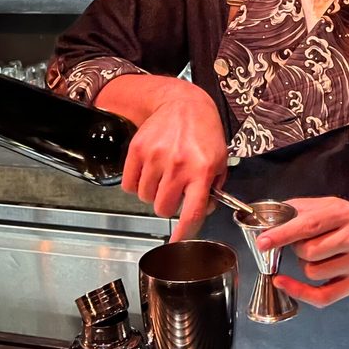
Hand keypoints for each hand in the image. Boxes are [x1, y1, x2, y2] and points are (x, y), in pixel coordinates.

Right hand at [118, 80, 228, 241]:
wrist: (184, 103)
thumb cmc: (204, 132)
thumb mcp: (220, 160)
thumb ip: (213, 190)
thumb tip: (201, 213)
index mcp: (202, 170)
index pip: (191, 213)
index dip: (183, 234)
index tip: (177, 244)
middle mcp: (178, 165)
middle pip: (162, 208)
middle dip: (168, 205)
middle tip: (174, 190)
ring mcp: (155, 157)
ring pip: (144, 197)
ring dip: (152, 193)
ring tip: (163, 175)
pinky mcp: (138, 150)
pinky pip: (129, 184)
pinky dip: (136, 184)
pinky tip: (149, 171)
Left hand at [255, 197, 348, 307]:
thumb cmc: (334, 217)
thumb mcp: (316, 205)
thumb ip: (291, 213)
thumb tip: (265, 229)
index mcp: (343, 213)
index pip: (309, 226)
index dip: (283, 235)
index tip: (262, 242)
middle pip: (309, 252)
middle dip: (297, 248)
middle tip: (304, 241)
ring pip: (313, 273)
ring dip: (304, 264)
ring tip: (315, 253)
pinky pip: (323, 297)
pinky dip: (301, 292)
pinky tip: (286, 283)